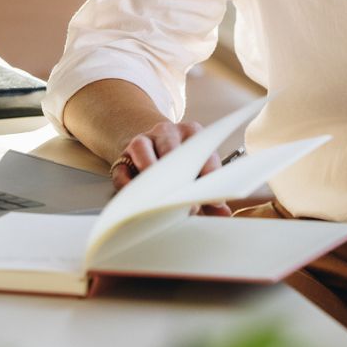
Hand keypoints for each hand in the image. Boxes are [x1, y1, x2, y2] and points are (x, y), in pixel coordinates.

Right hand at [109, 119, 231, 214]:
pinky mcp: (124, 156)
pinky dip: (127, 184)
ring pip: (142, 150)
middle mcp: (166, 132)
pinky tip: (135, 199)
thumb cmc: (181, 164)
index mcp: (192, 132)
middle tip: (183, 200)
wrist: (152, 146)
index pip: (203, 152)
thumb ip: (210, 193)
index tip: (213, 199)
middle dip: (178, 177)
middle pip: (170, 148)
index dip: (209, 175)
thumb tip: (224, 214)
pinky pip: (122, 169)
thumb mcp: (198, 172)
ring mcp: (143, 140)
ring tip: (157, 196)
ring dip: (150, 173)